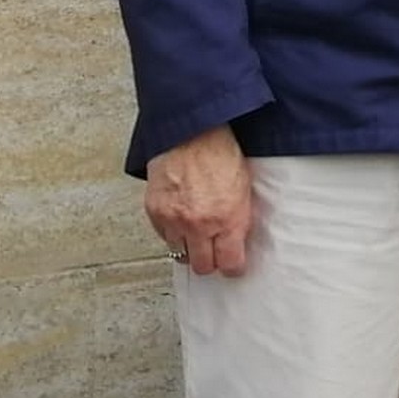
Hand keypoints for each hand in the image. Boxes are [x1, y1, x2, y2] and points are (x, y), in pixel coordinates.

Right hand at [144, 123, 253, 277]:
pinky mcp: (155, 211)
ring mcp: (174, 220)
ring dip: (189, 247)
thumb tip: (236, 242)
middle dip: (210, 261)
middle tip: (213, 250)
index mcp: (228, 219)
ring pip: (180, 254)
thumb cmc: (221, 153)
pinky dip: (171, 232)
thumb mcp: (244, 189)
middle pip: (203, 267)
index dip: (233, 267)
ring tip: (196, 233)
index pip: (230, 264)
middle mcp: (200, 225)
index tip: (233, 264)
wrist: (192, 130)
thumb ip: (238, 219)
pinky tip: (180, 218)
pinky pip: (163, 236)